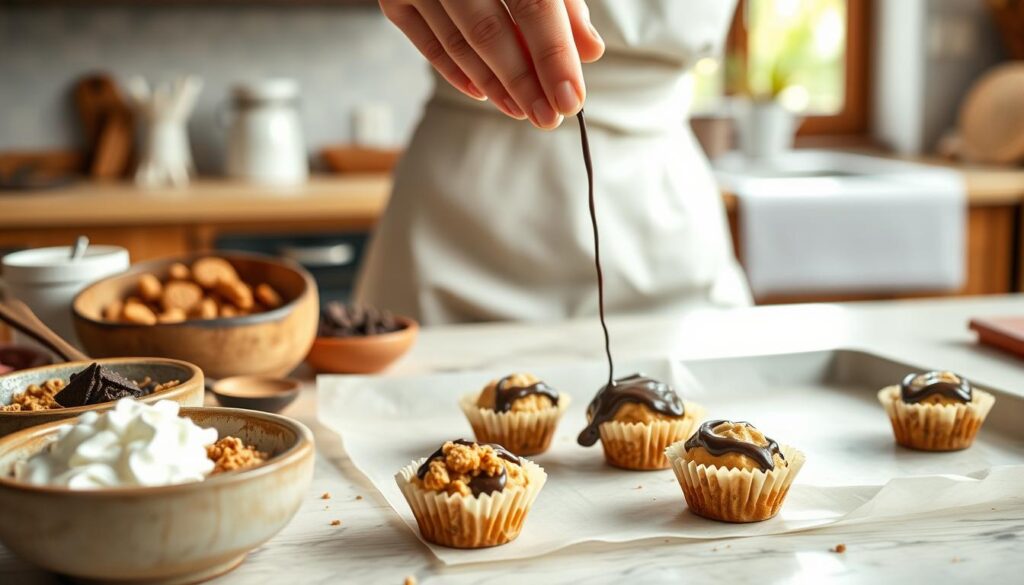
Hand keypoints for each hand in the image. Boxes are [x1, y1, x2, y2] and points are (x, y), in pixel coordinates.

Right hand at [380, 0, 604, 128]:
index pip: (535, 7)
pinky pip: (427, 45)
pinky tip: (484, 94)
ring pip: (458, 44)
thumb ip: (563, 3)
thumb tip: (589, 51)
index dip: (555, 58)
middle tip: (547, 118)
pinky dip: (456, 74)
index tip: (570, 100)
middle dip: (523, 84)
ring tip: (522, 111)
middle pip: (490, 33)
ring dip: (493, 86)